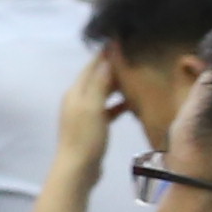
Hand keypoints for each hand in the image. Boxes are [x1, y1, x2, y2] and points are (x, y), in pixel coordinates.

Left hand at [54, 43, 126, 158]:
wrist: (78, 169)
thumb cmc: (85, 136)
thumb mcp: (93, 107)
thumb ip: (99, 83)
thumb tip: (107, 59)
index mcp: (76, 92)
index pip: (91, 67)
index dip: (104, 54)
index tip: (120, 41)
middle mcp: (78, 100)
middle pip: (97, 79)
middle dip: (112, 68)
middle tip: (133, 58)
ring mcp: (85, 114)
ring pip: (103, 94)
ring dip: (116, 86)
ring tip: (136, 78)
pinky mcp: (92, 127)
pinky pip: (107, 110)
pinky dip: (117, 105)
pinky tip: (131, 104)